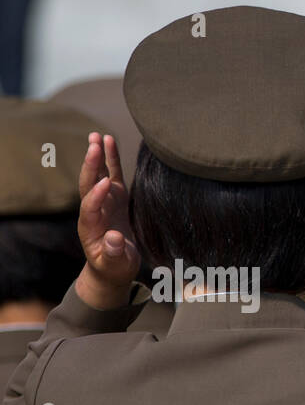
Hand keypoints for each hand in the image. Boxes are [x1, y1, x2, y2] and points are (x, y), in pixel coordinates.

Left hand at [74, 132, 139, 309]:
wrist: (112, 267)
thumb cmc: (114, 268)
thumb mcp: (115, 265)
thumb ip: (113, 253)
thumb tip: (114, 238)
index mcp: (91, 227)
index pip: (90, 207)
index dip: (96, 195)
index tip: (106, 182)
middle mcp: (94, 210)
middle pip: (88, 184)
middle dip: (91, 165)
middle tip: (93, 145)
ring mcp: (104, 202)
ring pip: (98, 175)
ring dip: (97, 156)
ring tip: (97, 135)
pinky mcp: (115, 199)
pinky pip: (112, 176)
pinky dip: (111, 160)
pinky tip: (110, 141)